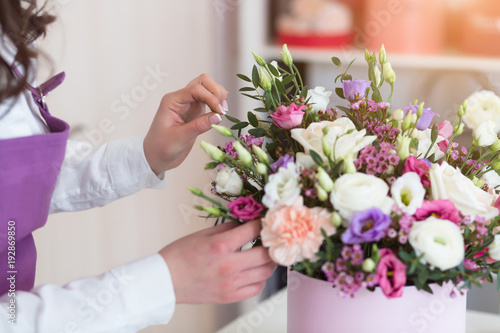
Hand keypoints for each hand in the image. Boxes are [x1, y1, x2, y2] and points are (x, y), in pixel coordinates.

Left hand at [144, 73, 227, 173]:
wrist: (155, 157)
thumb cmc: (161, 148)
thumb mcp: (179, 138)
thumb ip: (198, 126)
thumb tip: (218, 116)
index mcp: (172, 101)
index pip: (196, 89)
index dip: (211, 98)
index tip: (220, 112)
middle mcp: (181, 99)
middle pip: (203, 81)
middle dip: (216, 92)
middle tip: (222, 110)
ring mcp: (188, 104)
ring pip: (207, 88)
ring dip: (218, 96)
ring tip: (222, 112)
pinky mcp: (195, 112)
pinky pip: (209, 100)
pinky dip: (217, 103)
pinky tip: (219, 115)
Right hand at [159, 220, 276, 303]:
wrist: (165, 280)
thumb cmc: (180, 255)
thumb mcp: (203, 234)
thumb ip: (228, 228)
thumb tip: (246, 224)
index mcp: (221, 245)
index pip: (254, 230)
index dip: (262, 223)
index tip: (264, 221)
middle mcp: (229, 265)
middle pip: (266, 254)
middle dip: (271, 243)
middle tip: (271, 238)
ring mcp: (231, 283)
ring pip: (266, 272)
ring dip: (269, 261)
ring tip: (266, 254)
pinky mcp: (230, 297)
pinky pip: (257, 288)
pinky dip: (261, 278)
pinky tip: (255, 271)